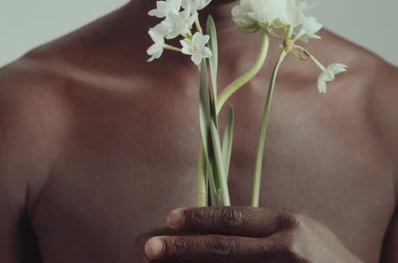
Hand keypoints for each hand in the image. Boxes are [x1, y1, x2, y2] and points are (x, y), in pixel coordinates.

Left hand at [141, 206, 362, 261]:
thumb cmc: (323, 256)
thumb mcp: (298, 230)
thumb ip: (263, 227)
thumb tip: (217, 220)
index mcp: (286, 221)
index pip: (232, 217)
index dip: (197, 218)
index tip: (169, 219)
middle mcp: (287, 244)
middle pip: (223, 246)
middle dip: (183, 247)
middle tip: (151, 248)